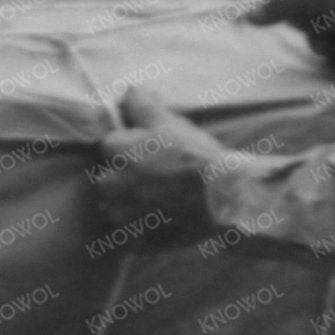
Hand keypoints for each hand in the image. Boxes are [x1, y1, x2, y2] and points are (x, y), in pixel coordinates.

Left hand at [92, 86, 234, 230]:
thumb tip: (127, 92)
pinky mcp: (135, 241)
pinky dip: (142, 228)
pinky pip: (131, 233)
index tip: (154, 150)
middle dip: (128, 175)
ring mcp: (121, 216)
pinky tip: (164, 218)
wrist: (224, 200)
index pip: (110, 144)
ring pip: (117, 206)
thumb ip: (142, 103)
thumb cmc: (196, 157)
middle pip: (109, 177)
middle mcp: (110, 185)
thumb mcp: (170, 121)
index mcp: (114, 152)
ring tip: (164, 198)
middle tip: (160, 174)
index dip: (132, 145)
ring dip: (132, 202)